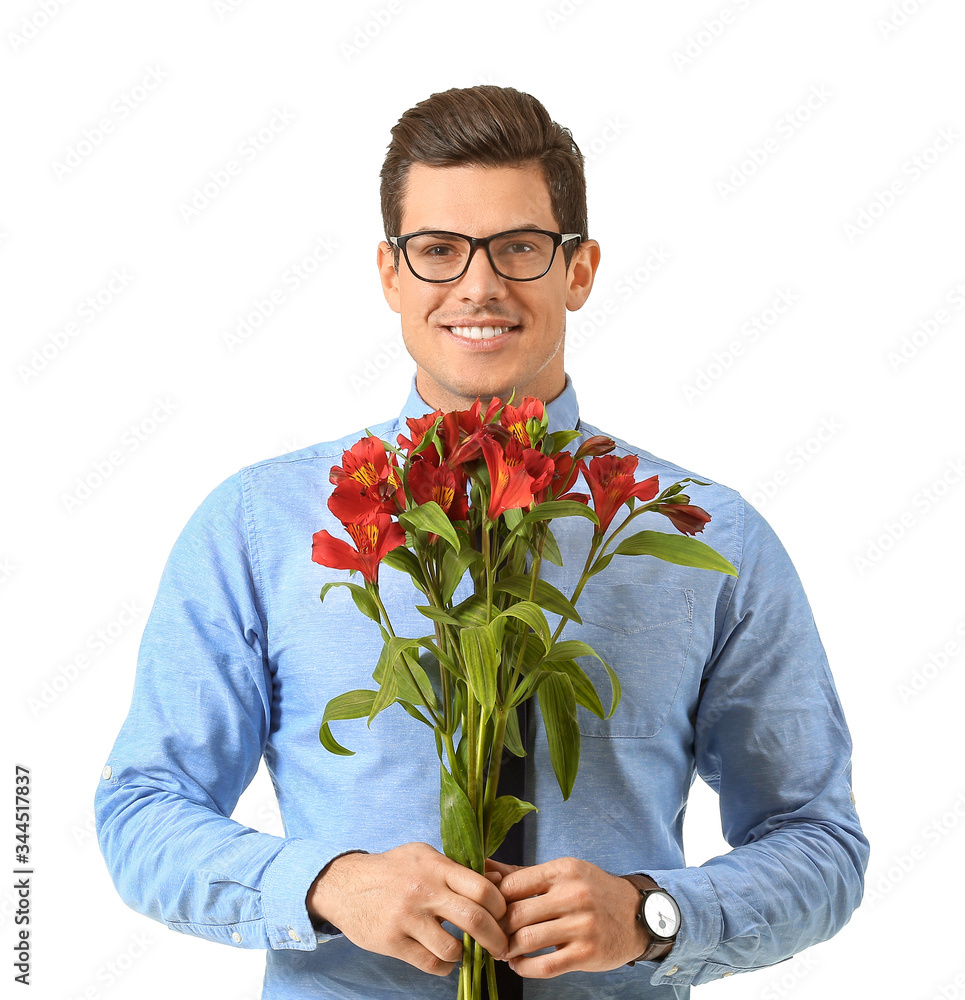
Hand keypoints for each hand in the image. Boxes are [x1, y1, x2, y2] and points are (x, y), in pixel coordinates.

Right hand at [307, 842, 508, 976]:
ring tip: (464, 950)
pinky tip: (443, 958)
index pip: (482, 887)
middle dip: (496, 939)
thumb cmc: (393, 869)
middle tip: (501, 947)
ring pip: (453, 948)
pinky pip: (431, 963)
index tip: (503, 916)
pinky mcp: (393, 941)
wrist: (345, 885)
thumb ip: (458, 868)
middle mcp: (424, 890)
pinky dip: (444, 966)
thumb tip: (498, 880)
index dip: (500, 906)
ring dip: (465, 954)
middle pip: (475, 919)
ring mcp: (407, 917)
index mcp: (436, 866)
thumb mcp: (425, 856)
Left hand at [490, 856, 648, 977]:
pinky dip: (524, 968)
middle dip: (498, 928)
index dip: (493, 901)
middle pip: (516, 914)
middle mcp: (573, 895)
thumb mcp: (563, 873)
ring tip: (504, 950)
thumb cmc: (592, 891)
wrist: (637, 915)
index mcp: (563, 870)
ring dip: (508, 950)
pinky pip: (545, 966)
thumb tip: (485, 869)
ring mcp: (582, 925)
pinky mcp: (587, 953)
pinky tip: (519, 964)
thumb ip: (524, 874)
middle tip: (491, 935)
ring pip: (527, 940)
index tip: (488, 910)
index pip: (513, 885)